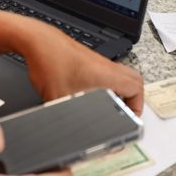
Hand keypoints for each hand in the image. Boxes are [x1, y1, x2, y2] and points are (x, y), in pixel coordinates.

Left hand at [20, 26, 143, 113]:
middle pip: (133, 80)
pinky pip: (105, 72)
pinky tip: (92, 95)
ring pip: (119, 75)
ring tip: (111, 106)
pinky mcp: (87, 60)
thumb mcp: (61, 100)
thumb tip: (66, 134)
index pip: (136, 88)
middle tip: (126, 113)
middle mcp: (106, 66)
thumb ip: (68, 119)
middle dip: (132, 99)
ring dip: (119, 90)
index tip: (132, 119)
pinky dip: (106, 84)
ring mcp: (97, 62)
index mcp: (107, 75)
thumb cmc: (50, 63)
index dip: (138, 107)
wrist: (37, 41)